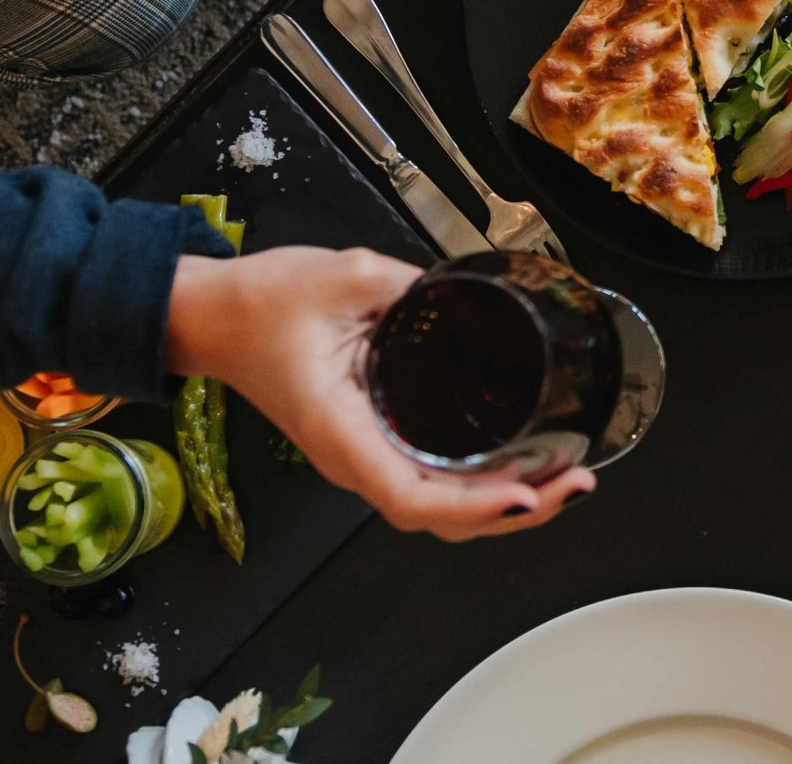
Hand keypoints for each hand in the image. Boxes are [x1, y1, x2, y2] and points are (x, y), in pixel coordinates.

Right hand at [166, 249, 592, 540]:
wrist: (214, 316)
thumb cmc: (263, 304)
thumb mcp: (349, 276)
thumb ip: (418, 286)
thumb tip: (481, 297)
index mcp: (339, 430)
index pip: (411, 495)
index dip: (473, 505)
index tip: (526, 494)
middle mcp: (352, 458)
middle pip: (440, 516)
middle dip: (514, 510)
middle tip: (577, 481)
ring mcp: (363, 455)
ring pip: (440, 507)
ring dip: (505, 501)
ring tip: (566, 478)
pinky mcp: (373, 441)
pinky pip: (432, 479)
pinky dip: (481, 484)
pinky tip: (523, 464)